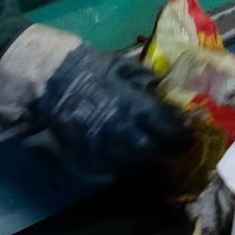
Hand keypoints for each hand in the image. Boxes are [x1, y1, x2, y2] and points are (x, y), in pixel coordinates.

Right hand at [0, 31, 186, 171]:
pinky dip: (121, 163)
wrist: (45, 79)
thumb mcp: (122, 66)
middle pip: (151, 151)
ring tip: (150, 149)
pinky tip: (125, 154)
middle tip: (172, 145)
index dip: (180, 135)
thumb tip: (163, 91)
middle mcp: (118, 132)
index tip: (188, 135)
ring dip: (144, 158)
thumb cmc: (86, 67)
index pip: (165, 128)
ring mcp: (99, 148)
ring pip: (131, 163)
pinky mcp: (82, 157)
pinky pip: (108, 168)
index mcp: (132, 106)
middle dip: (164, 150)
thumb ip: (145, 82)